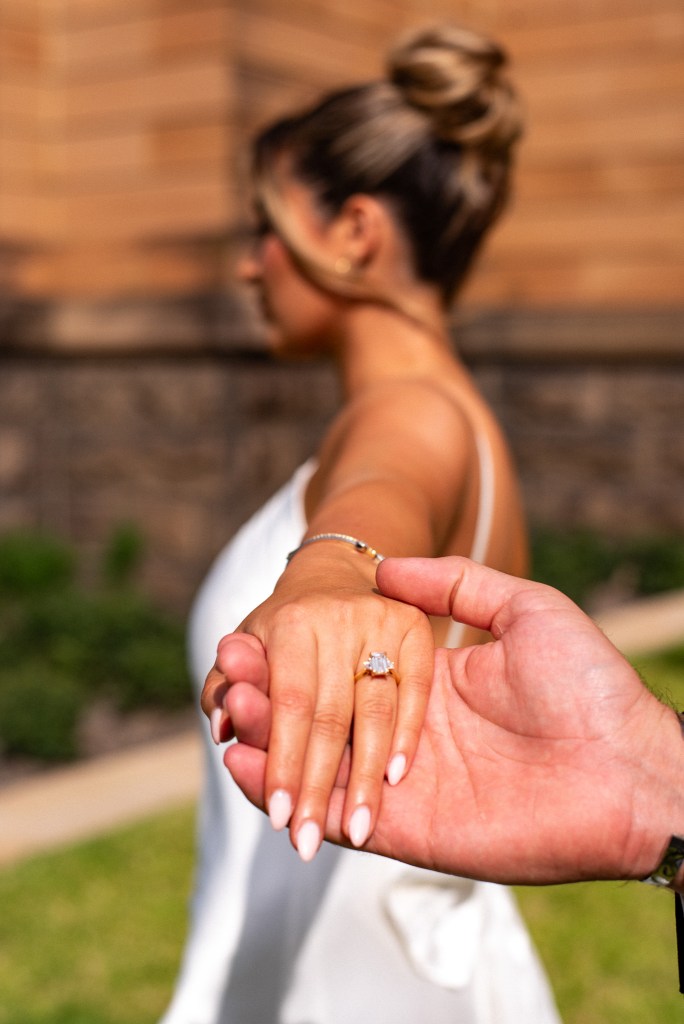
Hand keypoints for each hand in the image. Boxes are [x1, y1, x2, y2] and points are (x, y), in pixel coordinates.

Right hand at [224, 556, 682, 884]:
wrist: (634, 770)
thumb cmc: (591, 684)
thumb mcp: (528, 609)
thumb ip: (457, 584)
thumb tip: (389, 564)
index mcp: (432, 684)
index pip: (347, 672)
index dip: (301, 659)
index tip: (255, 635)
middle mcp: (410, 736)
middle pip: (323, 720)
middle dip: (274, 700)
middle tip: (228, 679)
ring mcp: (408, 786)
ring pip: (321, 768)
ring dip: (271, 746)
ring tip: (229, 717)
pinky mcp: (411, 831)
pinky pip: (339, 816)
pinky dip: (293, 797)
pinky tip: (249, 769)